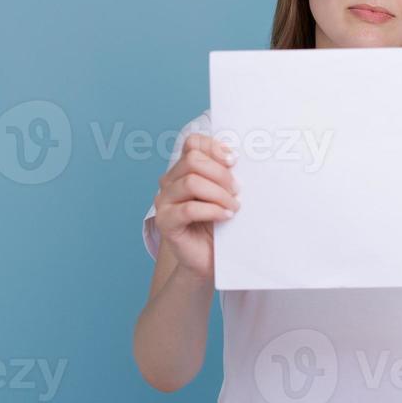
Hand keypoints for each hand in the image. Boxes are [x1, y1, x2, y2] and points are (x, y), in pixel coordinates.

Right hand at [153, 134, 240, 280]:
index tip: (234, 161)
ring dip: (218, 194)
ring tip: (233, 207)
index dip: (214, 148)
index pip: (193, 143)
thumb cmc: (218, 225)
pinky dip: (212, 211)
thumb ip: (225, 175)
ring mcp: (164, 202)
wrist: (208, 259)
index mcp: (183, 170)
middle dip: (221, 174)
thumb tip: (237, 159)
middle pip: (193, 161)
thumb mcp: (224, 194)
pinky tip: (225, 217)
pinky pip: (189, 209)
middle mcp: (169, 182)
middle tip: (237, 190)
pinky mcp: (165, 222)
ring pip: (191, 183)